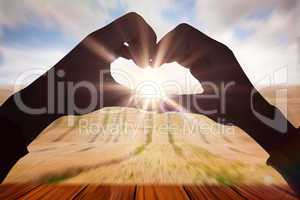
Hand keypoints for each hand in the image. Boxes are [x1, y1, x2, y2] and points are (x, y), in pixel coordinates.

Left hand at [1, 12, 156, 143]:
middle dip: (146, 41)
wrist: (46, 96)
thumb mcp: (107, 98)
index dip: (148, 39)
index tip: (147, 64)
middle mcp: (100, 36)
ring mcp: (97, 42)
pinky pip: (118, 41)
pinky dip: (129, 50)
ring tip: (142, 66)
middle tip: (148, 65)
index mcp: (103, 41)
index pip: (134, 22)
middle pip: (133, 24)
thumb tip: (159, 109)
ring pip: (126, 33)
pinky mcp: (95, 50)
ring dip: (138, 46)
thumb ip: (136, 99)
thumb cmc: (72, 95)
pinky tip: (133, 65)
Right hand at [155, 23, 256, 123]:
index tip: (155, 63)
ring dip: (169, 52)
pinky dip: (174, 57)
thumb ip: (180, 103)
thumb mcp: (206, 106)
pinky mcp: (207, 63)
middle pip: (181, 35)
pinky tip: (166, 67)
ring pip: (183, 43)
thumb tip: (155, 108)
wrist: (251, 111)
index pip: (184, 34)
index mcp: (214, 53)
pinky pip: (187, 52)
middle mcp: (212, 50)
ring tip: (156, 66)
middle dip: (165, 48)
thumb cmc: (234, 109)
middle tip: (152, 65)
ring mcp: (210, 55)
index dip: (166, 45)